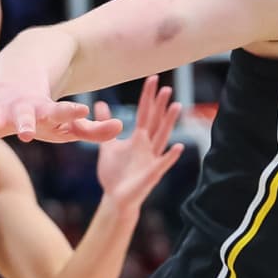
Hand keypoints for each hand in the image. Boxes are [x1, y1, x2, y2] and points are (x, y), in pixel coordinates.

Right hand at [0, 31, 121, 142]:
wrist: (21, 79)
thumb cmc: (49, 113)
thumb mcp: (73, 124)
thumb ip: (95, 130)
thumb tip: (120, 130)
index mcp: (49, 111)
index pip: (62, 112)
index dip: (71, 112)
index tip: (81, 110)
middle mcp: (25, 110)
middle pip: (27, 117)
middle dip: (27, 124)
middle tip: (28, 133)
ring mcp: (4, 110)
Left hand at [96, 76, 185, 207]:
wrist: (116, 197)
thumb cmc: (114, 173)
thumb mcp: (107, 145)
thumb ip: (105, 126)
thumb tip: (99, 104)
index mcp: (139, 139)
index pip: (145, 113)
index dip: (148, 97)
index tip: (153, 80)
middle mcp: (148, 146)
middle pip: (156, 122)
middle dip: (161, 106)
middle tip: (167, 88)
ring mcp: (152, 159)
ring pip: (162, 137)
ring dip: (169, 123)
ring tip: (177, 107)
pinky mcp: (152, 174)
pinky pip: (162, 163)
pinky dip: (170, 156)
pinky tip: (178, 147)